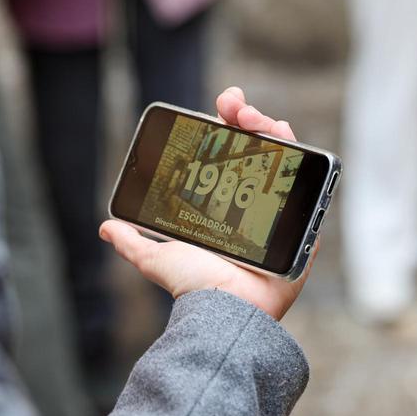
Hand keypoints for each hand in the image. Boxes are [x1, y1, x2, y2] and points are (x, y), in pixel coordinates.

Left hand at [99, 88, 318, 321]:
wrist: (224, 309)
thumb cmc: (196, 288)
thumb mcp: (157, 258)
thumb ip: (133, 242)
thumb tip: (105, 227)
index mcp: (225, 210)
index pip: (229, 158)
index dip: (226, 129)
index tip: (218, 107)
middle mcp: (254, 208)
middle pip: (258, 151)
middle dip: (248, 119)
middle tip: (232, 105)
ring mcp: (280, 213)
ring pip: (285, 160)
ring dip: (273, 129)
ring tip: (255, 117)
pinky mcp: (302, 225)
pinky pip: (311, 184)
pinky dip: (304, 156)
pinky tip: (286, 136)